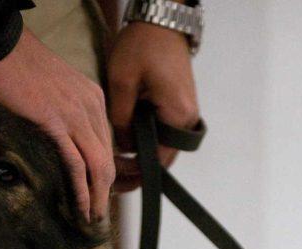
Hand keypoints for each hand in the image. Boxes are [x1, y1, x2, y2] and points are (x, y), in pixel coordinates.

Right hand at [0, 28, 114, 221]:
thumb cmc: (17, 70)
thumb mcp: (53, 93)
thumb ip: (64, 117)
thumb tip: (59, 146)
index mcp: (92, 100)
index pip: (106, 147)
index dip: (104, 177)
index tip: (97, 197)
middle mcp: (90, 107)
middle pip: (107, 161)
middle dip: (104, 194)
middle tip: (97, 217)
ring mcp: (75, 115)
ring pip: (98, 166)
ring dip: (96, 198)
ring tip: (90, 218)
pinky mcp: (56, 123)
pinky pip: (76, 164)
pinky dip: (81, 190)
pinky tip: (80, 207)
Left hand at [107, 22, 199, 192]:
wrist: (161, 20)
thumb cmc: (142, 45)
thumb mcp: (122, 82)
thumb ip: (121, 120)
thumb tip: (123, 148)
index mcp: (177, 116)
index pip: (157, 160)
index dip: (136, 171)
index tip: (115, 175)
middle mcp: (188, 120)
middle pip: (163, 158)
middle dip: (139, 165)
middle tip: (114, 171)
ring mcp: (187, 114)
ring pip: (163, 146)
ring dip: (143, 151)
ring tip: (119, 152)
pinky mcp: (181, 107)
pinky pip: (165, 133)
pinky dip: (149, 137)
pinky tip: (130, 134)